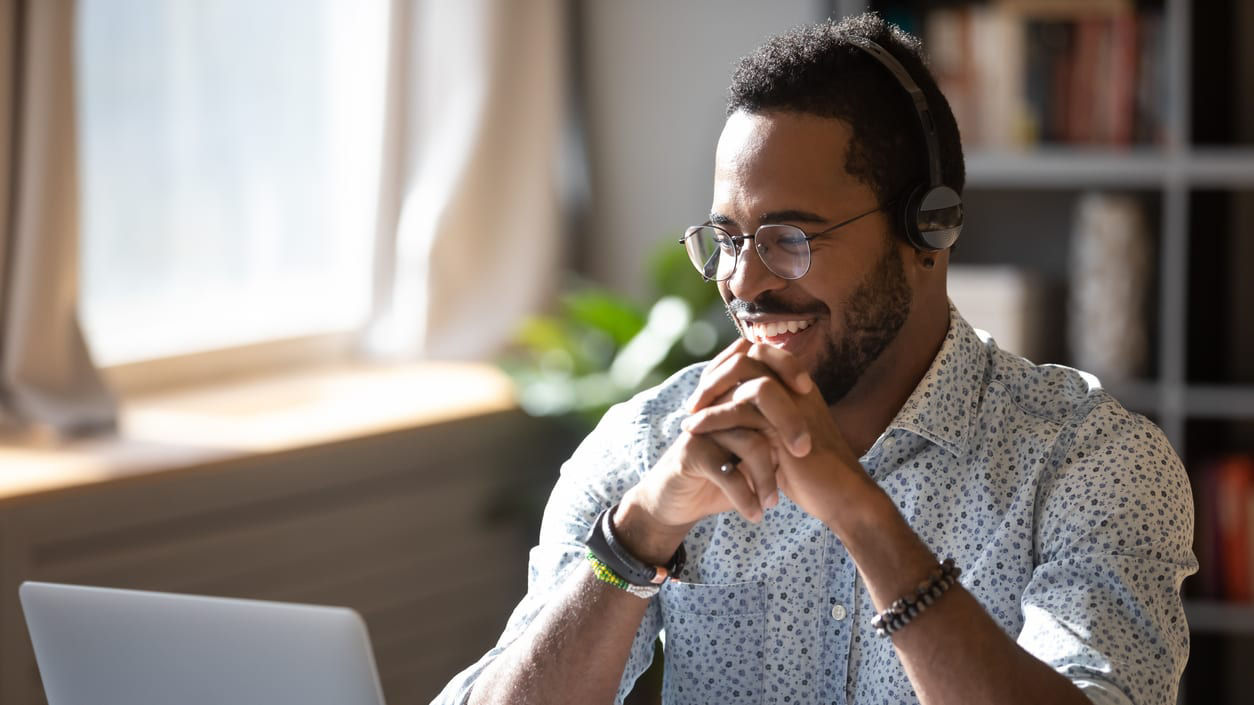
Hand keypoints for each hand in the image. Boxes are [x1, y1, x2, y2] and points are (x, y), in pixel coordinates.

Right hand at [613, 340, 808, 562]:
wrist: (679, 501)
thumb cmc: (724, 474)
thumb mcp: (752, 452)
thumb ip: (775, 432)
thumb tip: (820, 424)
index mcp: (732, 396)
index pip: (760, 362)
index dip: (787, 366)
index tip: (809, 390)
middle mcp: (717, 405)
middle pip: (758, 394)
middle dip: (789, 423)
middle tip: (804, 452)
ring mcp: (703, 427)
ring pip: (749, 441)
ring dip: (767, 476)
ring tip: (774, 502)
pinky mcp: (691, 452)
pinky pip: (727, 471)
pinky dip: (746, 497)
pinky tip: (755, 514)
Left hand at [680, 340, 868, 526]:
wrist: (841, 498)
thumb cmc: (813, 474)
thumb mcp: (784, 439)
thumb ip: (765, 419)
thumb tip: (733, 410)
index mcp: (799, 386)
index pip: (759, 354)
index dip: (728, 366)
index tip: (706, 390)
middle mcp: (797, 387)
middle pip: (749, 355)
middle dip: (715, 374)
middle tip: (694, 401)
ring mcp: (793, 402)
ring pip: (743, 375)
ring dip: (709, 392)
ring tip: (689, 415)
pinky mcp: (785, 425)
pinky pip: (741, 409)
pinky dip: (712, 417)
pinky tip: (693, 429)